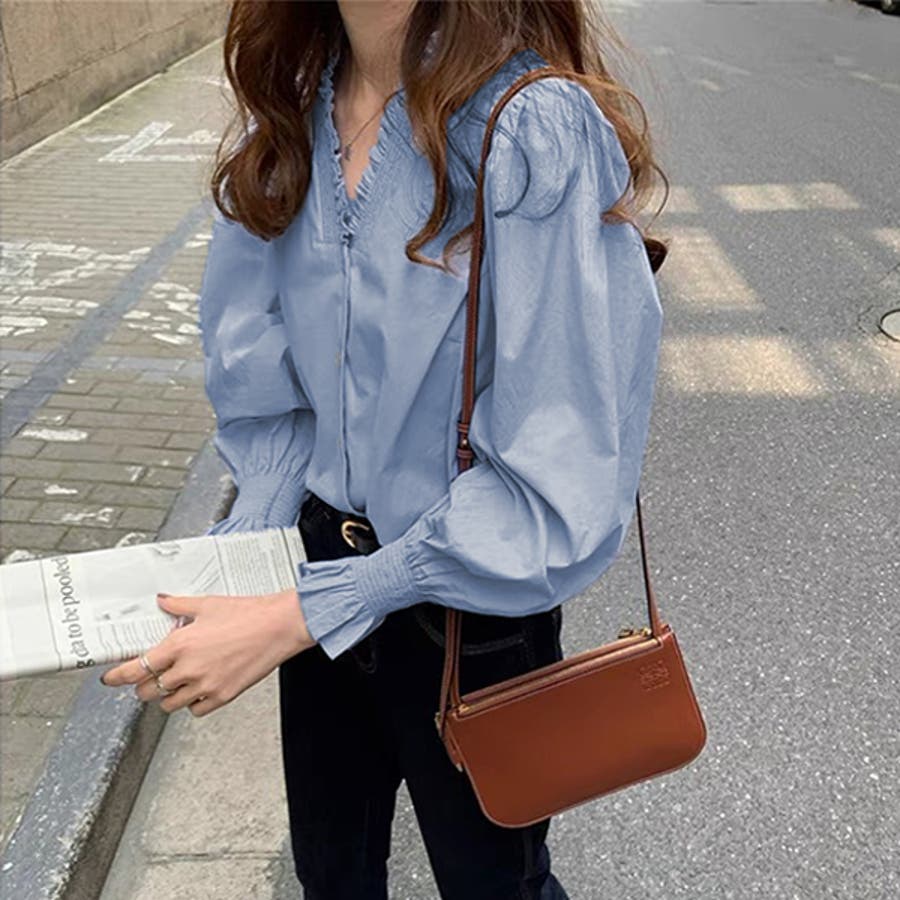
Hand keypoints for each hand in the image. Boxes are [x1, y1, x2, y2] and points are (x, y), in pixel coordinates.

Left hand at [98, 589, 315, 716]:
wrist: (279, 626)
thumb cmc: (249, 614)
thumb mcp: (207, 604)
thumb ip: (178, 604)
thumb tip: (163, 601)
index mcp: (179, 645)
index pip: (135, 668)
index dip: (117, 677)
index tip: (110, 679)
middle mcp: (188, 669)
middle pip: (148, 691)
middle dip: (144, 686)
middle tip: (148, 679)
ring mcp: (205, 685)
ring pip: (169, 705)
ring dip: (167, 696)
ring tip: (175, 684)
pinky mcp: (223, 696)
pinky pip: (196, 710)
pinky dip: (192, 704)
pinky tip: (198, 690)